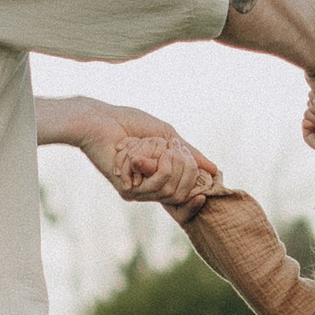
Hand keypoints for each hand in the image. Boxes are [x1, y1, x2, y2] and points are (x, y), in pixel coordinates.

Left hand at [45, 97, 212, 204]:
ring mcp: (137, 191)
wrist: (101, 120)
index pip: (185, 193)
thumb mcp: (167, 135)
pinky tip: (137, 148)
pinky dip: (151, 161)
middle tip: (171, 145)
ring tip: (155, 144)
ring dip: (166, 161)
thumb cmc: (130, 124)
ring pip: (169, 189)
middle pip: (182, 192)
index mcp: (158, 178)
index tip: (213, 176)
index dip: (198, 186)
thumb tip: (214, 169)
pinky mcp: (127, 190)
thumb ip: (188, 153)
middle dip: (184, 165)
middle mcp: (148, 189)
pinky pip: (154, 183)